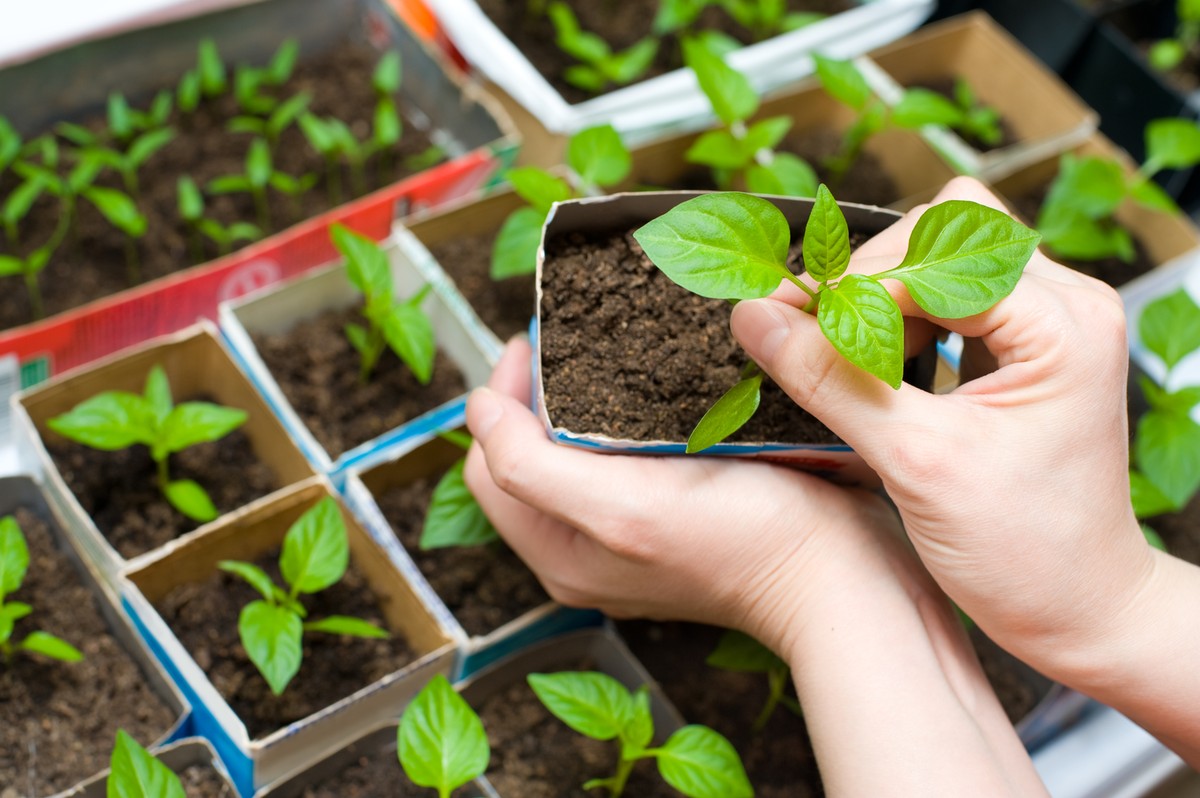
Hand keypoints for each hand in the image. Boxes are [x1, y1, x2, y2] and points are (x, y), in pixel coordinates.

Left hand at [462, 339, 898, 645]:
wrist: (841, 577)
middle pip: (527, 454)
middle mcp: (584, 548)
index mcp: (556, 550)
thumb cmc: (744, 543)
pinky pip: (625, 456)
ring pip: (575, 451)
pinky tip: (656, 386)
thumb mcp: (621, 509)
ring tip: (607, 351)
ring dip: (582, 396)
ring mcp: (630, 534)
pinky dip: (625, 414)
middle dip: (539, 390)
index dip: (503, 395)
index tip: (538, 342)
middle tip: (571, 337)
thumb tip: (475, 409)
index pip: (489, 461)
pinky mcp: (674, 517)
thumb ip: (530, 467)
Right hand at [731, 176, 1199, 761]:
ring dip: (879, 298)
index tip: (780, 316)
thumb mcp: (916, 464)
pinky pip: (948, 299)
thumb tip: (753, 319)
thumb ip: (831, 382)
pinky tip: (873, 366)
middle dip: (865, 279)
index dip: (849, 282)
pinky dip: (897, 321)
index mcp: (1062, 324)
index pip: (933, 255)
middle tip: (805, 331)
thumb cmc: (1024, 552)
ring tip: (840, 355)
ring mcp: (1047, 324)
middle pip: (941, 233)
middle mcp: (1065, 305)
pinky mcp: (1024, 348)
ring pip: (940, 259)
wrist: (1078, 610)